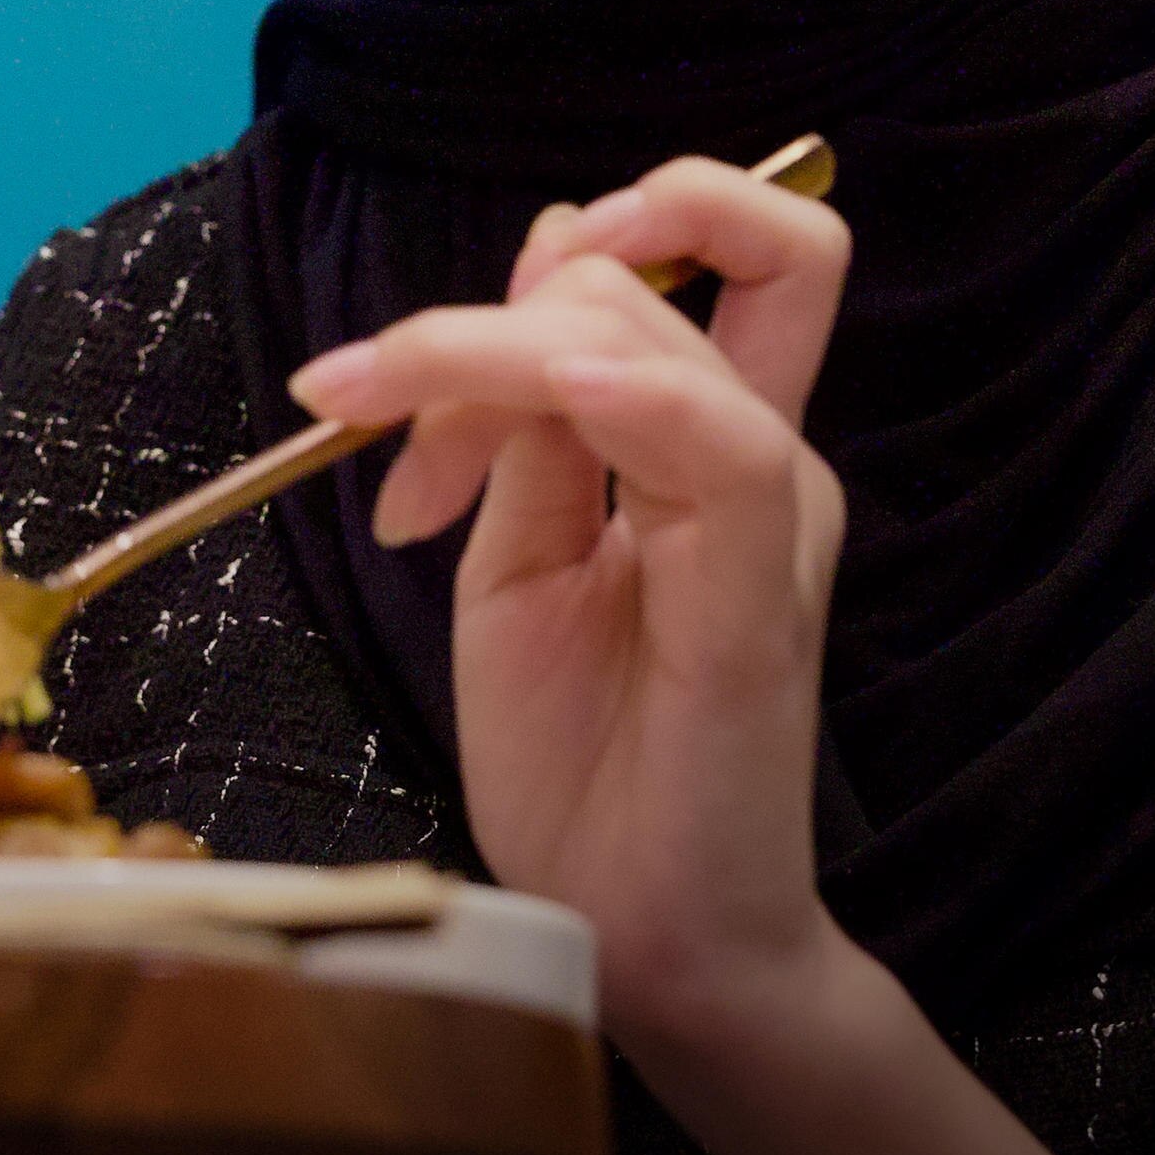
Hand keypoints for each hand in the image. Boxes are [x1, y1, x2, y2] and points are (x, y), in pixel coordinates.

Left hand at [290, 162, 891, 1077]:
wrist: (630, 926)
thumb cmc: (579, 756)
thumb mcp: (518, 554)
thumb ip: (528, 419)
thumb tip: (544, 254)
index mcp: (709, 442)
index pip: (733, 248)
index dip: (602, 228)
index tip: (447, 333)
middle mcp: (758, 457)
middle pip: (678, 263)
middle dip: (511, 291)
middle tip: (385, 403)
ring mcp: (769, 518)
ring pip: (646, 335)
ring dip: (485, 350)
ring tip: (405, 473)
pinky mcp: (759, 596)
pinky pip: (721, 447)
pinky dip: (624, 391)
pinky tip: (548, 403)